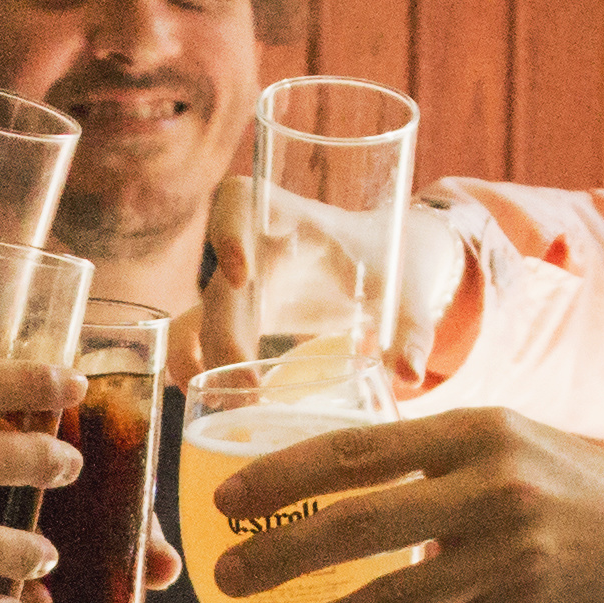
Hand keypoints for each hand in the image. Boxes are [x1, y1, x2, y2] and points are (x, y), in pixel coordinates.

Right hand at [194, 181, 471, 394]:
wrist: (380, 260)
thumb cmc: (390, 262)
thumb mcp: (407, 290)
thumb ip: (413, 331)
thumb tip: (410, 378)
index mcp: (293, 219)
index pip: (240, 203)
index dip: (229, 232)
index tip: (240, 274)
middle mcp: (254, 248)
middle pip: (218, 283)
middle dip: (222, 334)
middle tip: (243, 384)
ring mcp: (239, 285)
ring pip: (200, 315)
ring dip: (199, 356)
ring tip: (219, 399)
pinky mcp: (237, 315)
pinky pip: (195, 335)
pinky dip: (190, 363)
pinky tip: (202, 396)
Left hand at [199, 406, 603, 602]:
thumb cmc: (596, 500)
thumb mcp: (520, 450)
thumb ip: (443, 463)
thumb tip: (355, 483)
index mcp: (475, 430)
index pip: (353, 448)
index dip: (278, 475)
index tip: (223, 500)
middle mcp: (488, 482)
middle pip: (352, 521)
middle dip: (276, 555)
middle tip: (225, 579)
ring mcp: (512, 548)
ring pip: (387, 593)